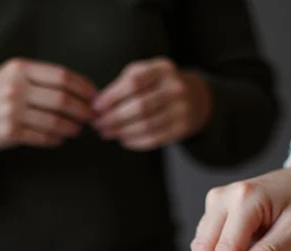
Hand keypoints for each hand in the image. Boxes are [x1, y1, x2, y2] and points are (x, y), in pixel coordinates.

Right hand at [0, 58, 95, 165]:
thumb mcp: (13, 75)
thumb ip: (41, 78)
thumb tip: (80, 89)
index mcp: (20, 68)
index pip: (61, 76)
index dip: (83, 87)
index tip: (94, 96)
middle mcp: (15, 88)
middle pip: (62, 99)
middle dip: (82, 109)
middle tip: (91, 116)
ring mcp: (11, 111)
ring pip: (55, 121)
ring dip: (72, 127)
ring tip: (77, 129)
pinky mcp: (9, 133)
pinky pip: (43, 137)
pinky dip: (56, 139)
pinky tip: (61, 137)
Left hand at [92, 58, 210, 150]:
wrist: (194, 97)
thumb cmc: (158, 85)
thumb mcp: (145, 73)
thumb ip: (122, 84)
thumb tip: (98, 106)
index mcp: (163, 69)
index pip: (134, 82)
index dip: (112, 96)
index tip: (95, 107)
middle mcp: (175, 87)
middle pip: (140, 106)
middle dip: (114, 118)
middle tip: (98, 124)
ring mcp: (181, 109)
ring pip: (146, 125)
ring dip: (122, 132)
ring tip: (106, 133)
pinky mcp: (182, 128)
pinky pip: (154, 139)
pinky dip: (135, 141)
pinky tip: (123, 139)